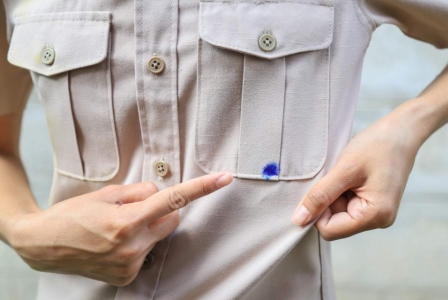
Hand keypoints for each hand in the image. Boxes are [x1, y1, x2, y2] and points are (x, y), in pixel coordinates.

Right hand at [6, 172, 232, 285]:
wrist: (44, 245)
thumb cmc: (73, 214)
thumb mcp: (106, 193)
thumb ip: (140, 191)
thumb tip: (160, 193)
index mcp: (127, 220)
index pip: (174, 199)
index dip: (202, 188)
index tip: (224, 178)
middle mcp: (133, 246)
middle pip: (173, 219)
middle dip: (163, 210)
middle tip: (136, 209)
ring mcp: (131, 265)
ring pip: (159, 236)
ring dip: (147, 228)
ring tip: (117, 228)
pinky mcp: (127, 277)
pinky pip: (146, 252)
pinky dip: (138, 244)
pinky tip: (114, 244)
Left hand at [292, 107, 421, 239]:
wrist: (401, 131)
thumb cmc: (377, 146)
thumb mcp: (344, 170)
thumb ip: (321, 196)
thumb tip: (299, 220)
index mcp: (375, 216)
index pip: (330, 230)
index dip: (318, 211)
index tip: (322, 186)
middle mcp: (378, 221)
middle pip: (334, 223)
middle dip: (327, 200)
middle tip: (336, 176)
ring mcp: (376, 213)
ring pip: (338, 213)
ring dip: (334, 194)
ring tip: (345, 173)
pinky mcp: (373, 204)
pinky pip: (346, 205)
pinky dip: (341, 191)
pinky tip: (349, 175)